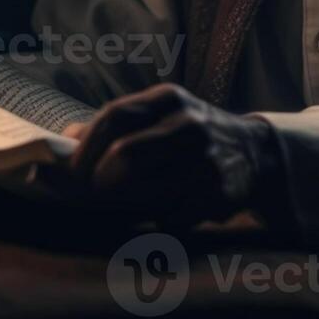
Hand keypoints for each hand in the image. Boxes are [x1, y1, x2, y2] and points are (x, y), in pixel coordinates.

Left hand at [60, 83, 279, 225]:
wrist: (254, 151)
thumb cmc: (190, 135)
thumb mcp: (159, 116)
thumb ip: (115, 126)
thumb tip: (65, 140)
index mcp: (167, 98)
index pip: (114, 117)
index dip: (86, 149)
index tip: (72, 174)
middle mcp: (188, 122)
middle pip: (125, 153)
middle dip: (100, 180)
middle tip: (95, 194)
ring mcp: (205, 156)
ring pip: (144, 188)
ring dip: (130, 203)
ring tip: (133, 202)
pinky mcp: (218, 190)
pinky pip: (170, 216)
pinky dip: (162, 220)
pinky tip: (170, 211)